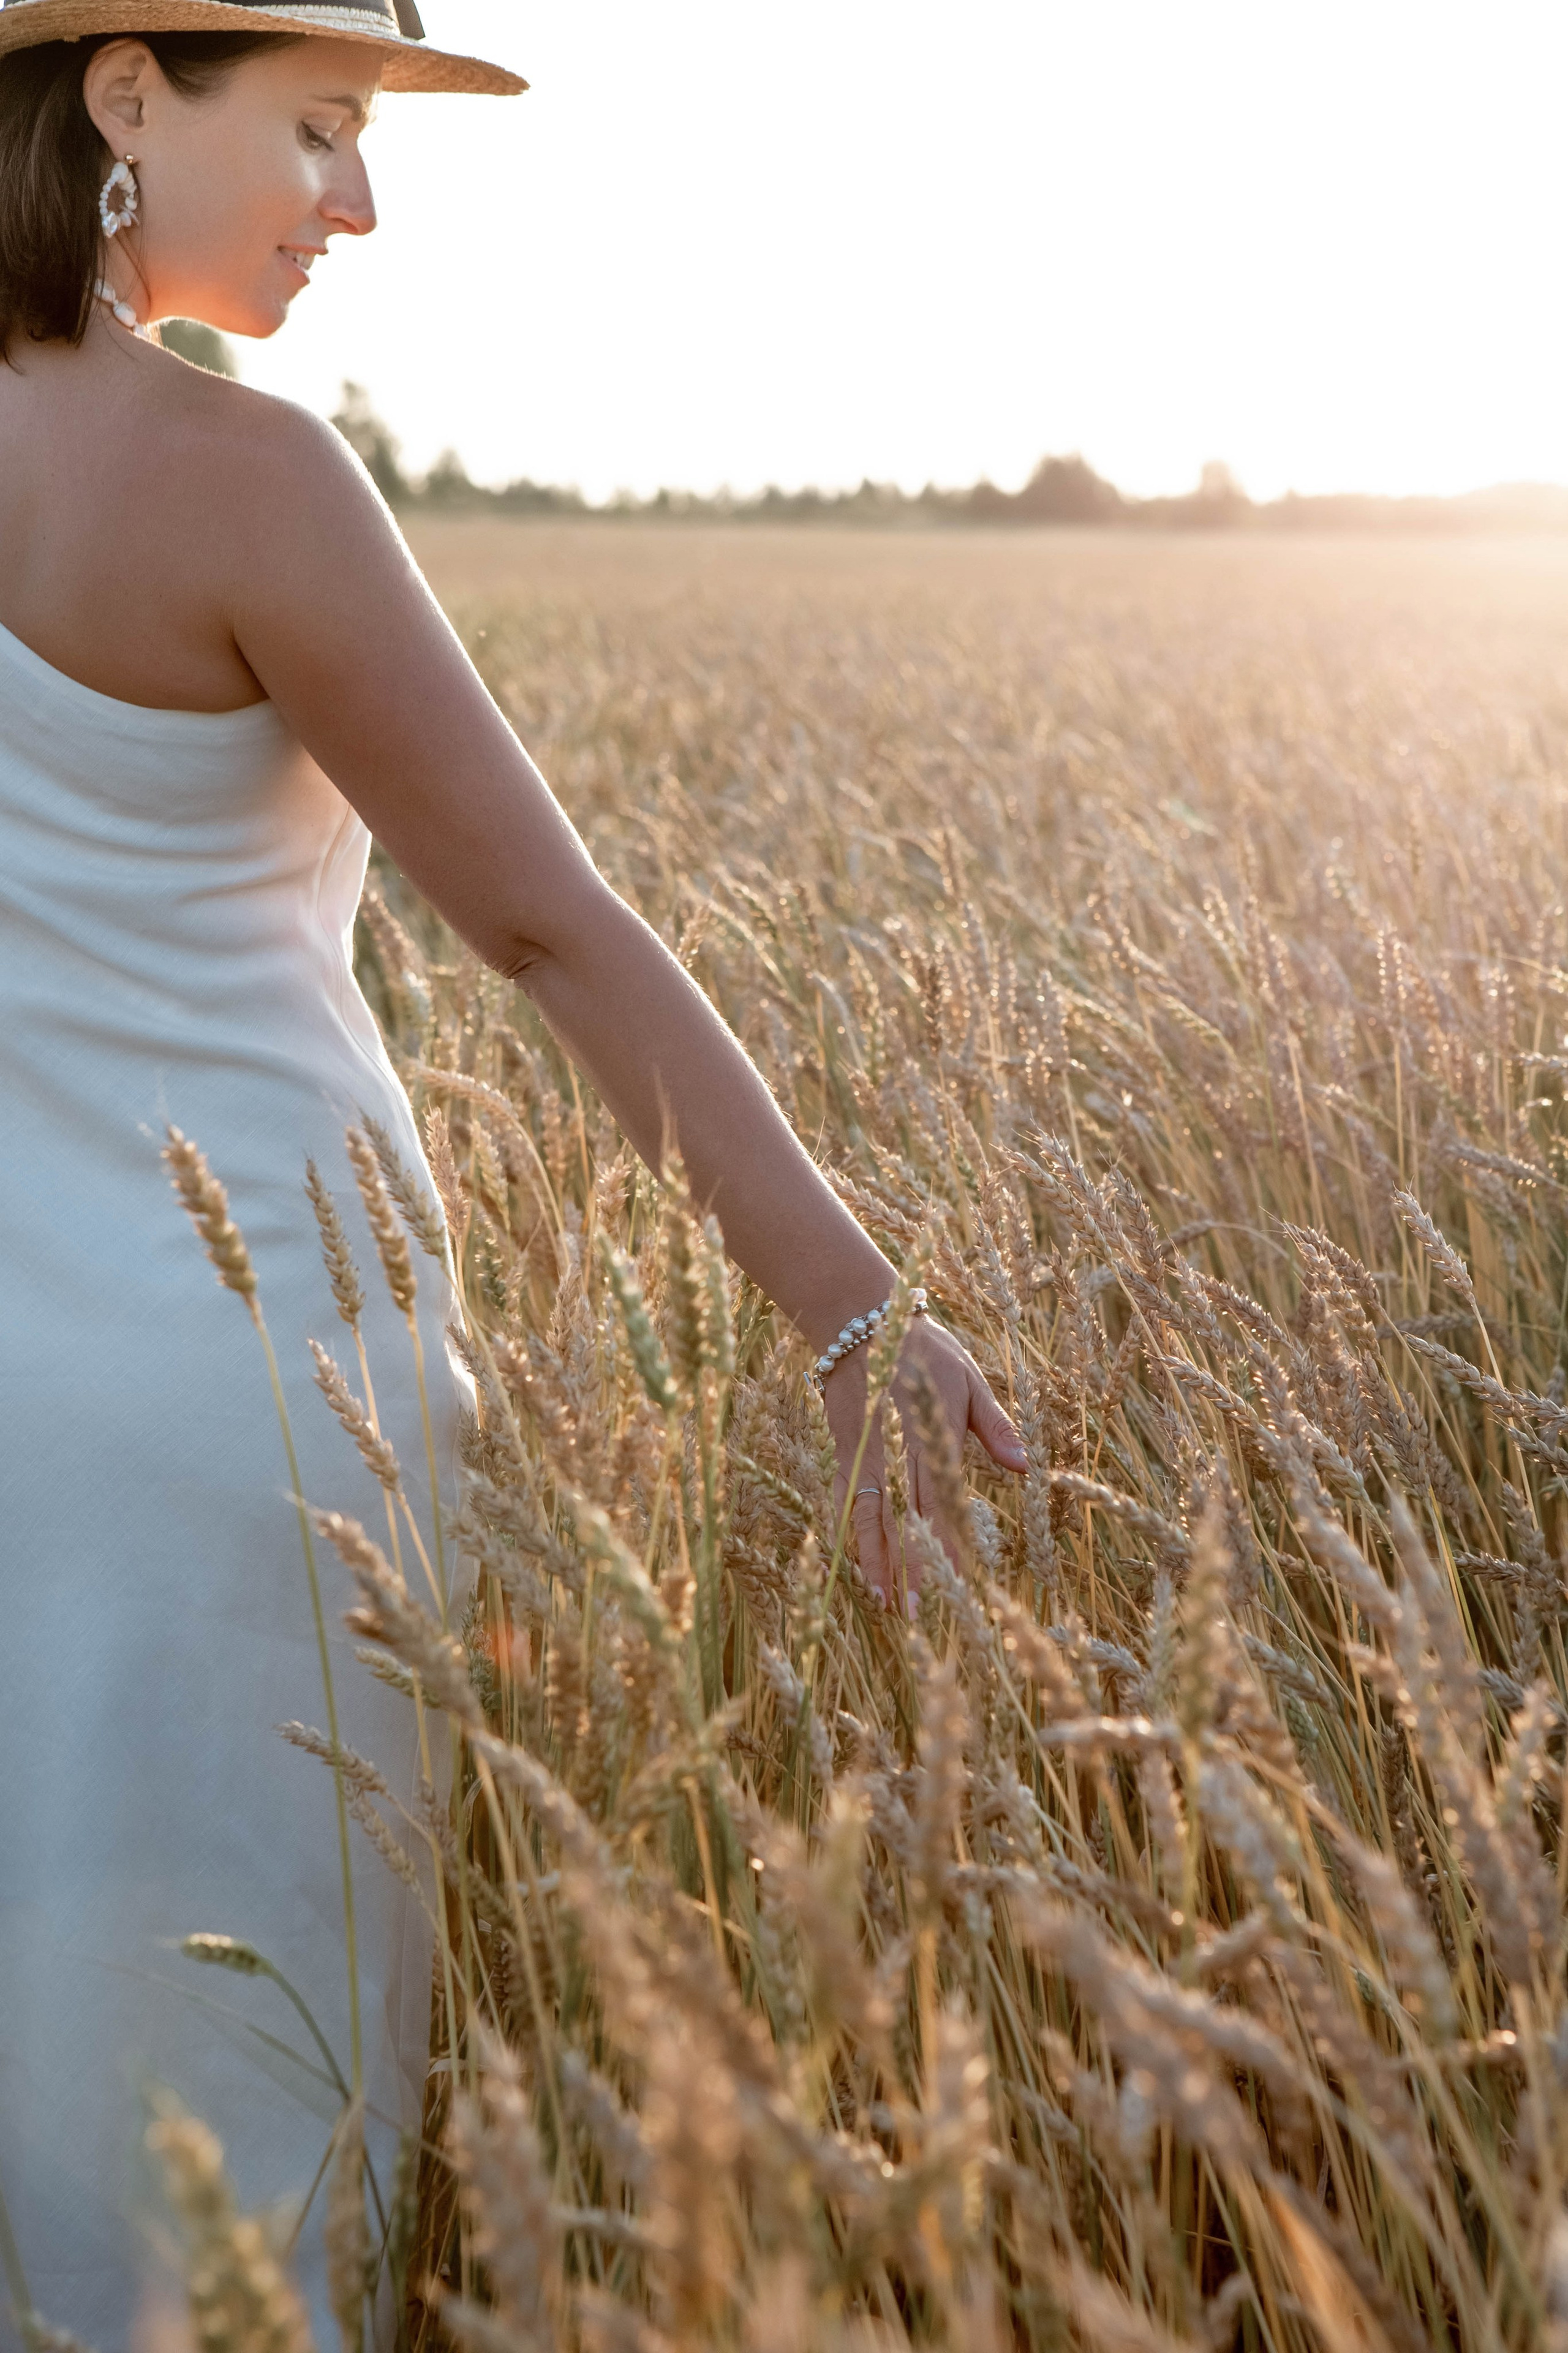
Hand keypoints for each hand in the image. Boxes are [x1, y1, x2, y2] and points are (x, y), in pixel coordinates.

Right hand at [819, 1314, 1026, 1612]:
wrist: (858, 1318)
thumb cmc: (924, 1348)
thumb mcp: (970, 1377)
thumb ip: (995, 1426)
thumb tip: (1025, 1467)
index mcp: (934, 1427)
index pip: (942, 1493)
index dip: (947, 1537)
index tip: (957, 1576)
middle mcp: (897, 1443)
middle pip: (904, 1513)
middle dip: (911, 1564)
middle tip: (919, 1610)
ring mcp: (865, 1448)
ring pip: (870, 1513)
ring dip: (878, 1560)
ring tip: (888, 1602)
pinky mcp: (844, 1448)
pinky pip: (848, 1499)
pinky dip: (854, 1534)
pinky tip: (861, 1565)